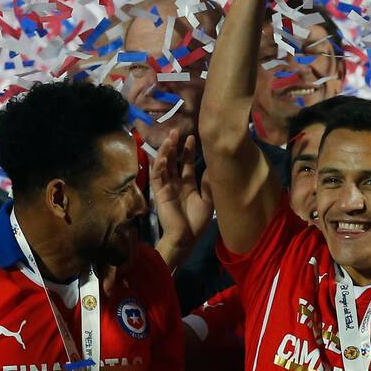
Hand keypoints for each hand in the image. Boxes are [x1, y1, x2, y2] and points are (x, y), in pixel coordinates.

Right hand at [151, 131, 213, 262]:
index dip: (188, 151)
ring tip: (169, 138)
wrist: (185, 239)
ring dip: (165, 152)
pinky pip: (157, 177)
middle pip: (173, 161)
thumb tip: (213, 167)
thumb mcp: (208, 201)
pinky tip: (162, 156)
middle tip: (175, 131)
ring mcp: (166, 188)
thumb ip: (208, 184)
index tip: (191, 137)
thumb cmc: (196, 223)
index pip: (186, 164)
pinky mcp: (159, 193)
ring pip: (163, 165)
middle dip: (174, 146)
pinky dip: (158, 166)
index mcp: (187, 185)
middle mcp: (176, 184)